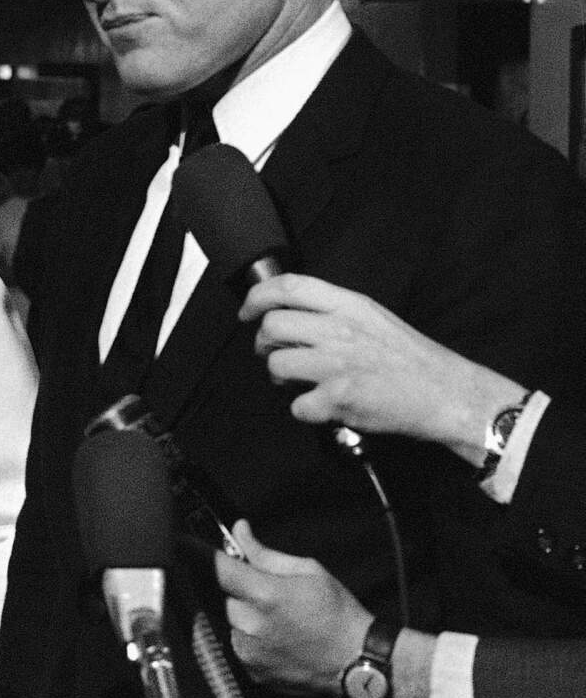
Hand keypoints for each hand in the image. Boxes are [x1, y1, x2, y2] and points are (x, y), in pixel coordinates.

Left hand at [214, 520, 371, 695]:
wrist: (357, 661)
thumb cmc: (339, 614)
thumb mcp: (308, 571)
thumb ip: (265, 554)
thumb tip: (239, 531)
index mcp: (265, 595)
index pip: (217, 568)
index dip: (202, 555)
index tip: (192, 546)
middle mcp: (251, 625)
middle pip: (225, 597)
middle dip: (240, 591)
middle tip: (268, 594)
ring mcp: (249, 651)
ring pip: (232, 622)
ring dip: (247, 616)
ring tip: (280, 620)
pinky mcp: (252, 671)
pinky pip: (240, 645)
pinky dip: (252, 639)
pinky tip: (280, 639)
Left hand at [238, 273, 526, 464]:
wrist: (450, 394)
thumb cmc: (413, 360)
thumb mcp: (374, 318)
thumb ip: (335, 312)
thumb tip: (293, 315)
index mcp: (350, 305)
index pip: (289, 286)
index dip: (257, 297)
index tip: (247, 312)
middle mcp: (341, 329)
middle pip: (272, 325)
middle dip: (264, 343)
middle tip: (275, 354)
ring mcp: (338, 363)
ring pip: (276, 364)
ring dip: (281, 377)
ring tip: (301, 382)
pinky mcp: (339, 397)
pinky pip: (297, 405)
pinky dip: (306, 411)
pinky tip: (325, 407)